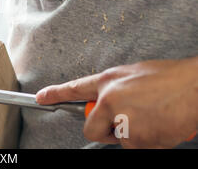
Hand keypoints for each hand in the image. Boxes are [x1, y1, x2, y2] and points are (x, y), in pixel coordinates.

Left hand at [35, 57, 197, 147]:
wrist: (194, 87)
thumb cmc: (169, 79)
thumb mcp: (134, 74)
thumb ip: (115, 89)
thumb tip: (107, 101)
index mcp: (108, 81)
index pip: (75, 88)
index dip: (55, 94)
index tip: (41, 98)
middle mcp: (110, 100)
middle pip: (91, 128)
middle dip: (104, 131)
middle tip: (124, 123)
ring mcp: (122, 121)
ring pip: (119, 140)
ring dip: (133, 136)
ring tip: (153, 117)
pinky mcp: (137, 139)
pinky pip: (137, 148)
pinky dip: (148, 142)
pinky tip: (160, 125)